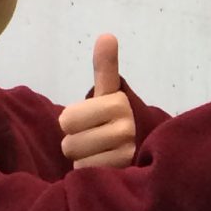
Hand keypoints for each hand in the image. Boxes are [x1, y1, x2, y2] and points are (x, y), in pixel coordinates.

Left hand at [60, 35, 137, 171]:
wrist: (143, 149)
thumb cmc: (114, 119)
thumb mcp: (108, 93)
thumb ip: (105, 68)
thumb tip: (107, 35)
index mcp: (118, 103)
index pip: (67, 119)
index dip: (72, 121)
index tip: (92, 118)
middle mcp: (126, 127)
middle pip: (69, 142)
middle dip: (77, 142)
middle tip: (95, 139)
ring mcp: (126, 153)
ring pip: (78, 159)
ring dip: (85, 159)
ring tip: (102, 153)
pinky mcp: (124, 174)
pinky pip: (88, 174)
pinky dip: (91, 173)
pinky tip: (106, 168)